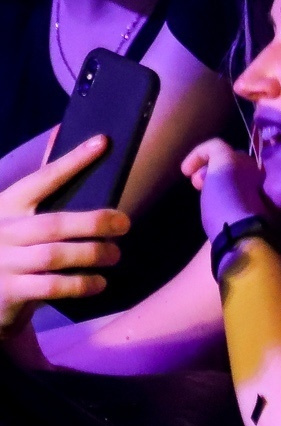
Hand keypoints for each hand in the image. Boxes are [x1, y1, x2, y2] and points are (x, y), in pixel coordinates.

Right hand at [0, 136, 128, 335]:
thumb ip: (44, 185)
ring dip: (92, 255)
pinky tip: (100, 282)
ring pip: (54, 256)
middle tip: (124, 224)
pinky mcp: (10, 291)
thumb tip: (67, 133)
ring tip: (115, 254)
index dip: (72, 161)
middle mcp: (3, 232)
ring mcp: (4, 263)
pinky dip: (80, 285)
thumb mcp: (18, 213)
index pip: (42, 179)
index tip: (102, 142)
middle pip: (53, 224)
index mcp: (7, 205)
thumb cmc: (13, 244)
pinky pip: (51, 287)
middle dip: (93, 222)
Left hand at [182, 139, 268, 240]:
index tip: (213, 196)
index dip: (228, 182)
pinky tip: (186, 170)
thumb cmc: (238, 228)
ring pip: (225, 155)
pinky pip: (214, 146)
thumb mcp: (236, 215)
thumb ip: (236, 203)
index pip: (245, 176)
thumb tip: (231, 204)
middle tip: (202, 188)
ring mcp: (243, 162)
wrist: (240, 228)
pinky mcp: (228, 156)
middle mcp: (255, 170)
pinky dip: (198, 154)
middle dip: (216, 173)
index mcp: (261, 187)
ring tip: (197, 185)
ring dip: (207, 168)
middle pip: (235, 163)